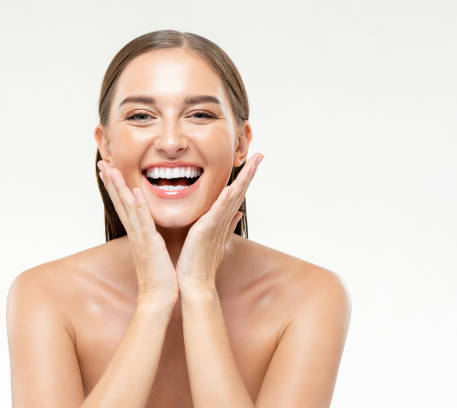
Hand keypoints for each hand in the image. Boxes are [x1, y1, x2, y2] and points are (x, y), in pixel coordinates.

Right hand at [97, 161, 178, 305]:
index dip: (115, 186)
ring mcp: (140, 237)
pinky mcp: (149, 244)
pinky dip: (138, 206)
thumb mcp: (154, 250)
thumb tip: (152, 229)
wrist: (159, 298)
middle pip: (119, 202)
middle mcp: (135, 232)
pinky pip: (143, 222)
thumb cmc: (159, 276)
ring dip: (119, 187)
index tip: (109, 169)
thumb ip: (151, 237)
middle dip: (111, 181)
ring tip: (111, 169)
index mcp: (137, 232)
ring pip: (127, 207)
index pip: (123, 205)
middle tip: (102, 162)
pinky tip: (134, 192)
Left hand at [175, 153, 262, 292]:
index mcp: (222, 220)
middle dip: (250, 173)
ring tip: (253, 164)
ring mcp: (216, 225)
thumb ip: (226, 224)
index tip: (254, 162)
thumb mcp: (214, 238)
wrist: (195, 283)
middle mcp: (223, 220)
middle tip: (260, 155)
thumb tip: (237, 213)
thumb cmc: (200, 262)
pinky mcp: (207, 230)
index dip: (246, 178)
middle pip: (239, 192)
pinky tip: (230, 188)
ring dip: (243, 181)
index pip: (236, 195)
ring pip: (233, 198)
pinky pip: (217, 212)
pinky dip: (224, 200)